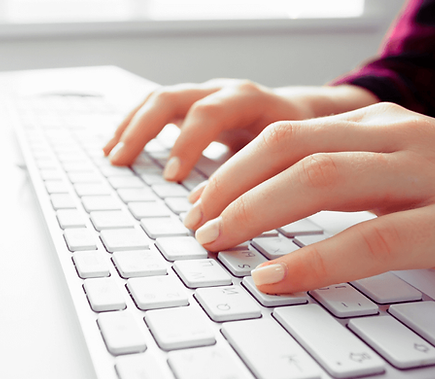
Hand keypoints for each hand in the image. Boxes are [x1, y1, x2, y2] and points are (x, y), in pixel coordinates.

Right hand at [102, 80, 377, 181]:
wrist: (320, 116)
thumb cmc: (313, 146)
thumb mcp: (301, 164)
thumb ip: (273, 188)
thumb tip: (239, 229)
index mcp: (254, 102)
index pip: (211, 114)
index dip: (188, 145)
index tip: (172, 180)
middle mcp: (227, 93)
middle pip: (173, 98)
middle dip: (146, 133)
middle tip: (127, 165)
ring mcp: (210, 96)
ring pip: (160, 100)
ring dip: (133, 128)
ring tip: (114, 157)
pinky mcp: (199, 105)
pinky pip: (158, 108)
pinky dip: (135, 126)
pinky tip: (117, 148)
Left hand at [185, 102, 434, 298]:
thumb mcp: (407, 176)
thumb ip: (349, 183)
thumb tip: (277, 212)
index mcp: (382, 125)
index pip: (286, 132)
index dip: (230, 167)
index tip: (196, 202)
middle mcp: (401, 137)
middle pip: (290, 147)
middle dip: (228, 185)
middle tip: (194, 225)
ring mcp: (433, 174)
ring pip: (322, 178)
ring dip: (256, 211)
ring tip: (216, 243)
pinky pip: (373, 238)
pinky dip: (316, 258)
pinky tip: (277, 277)